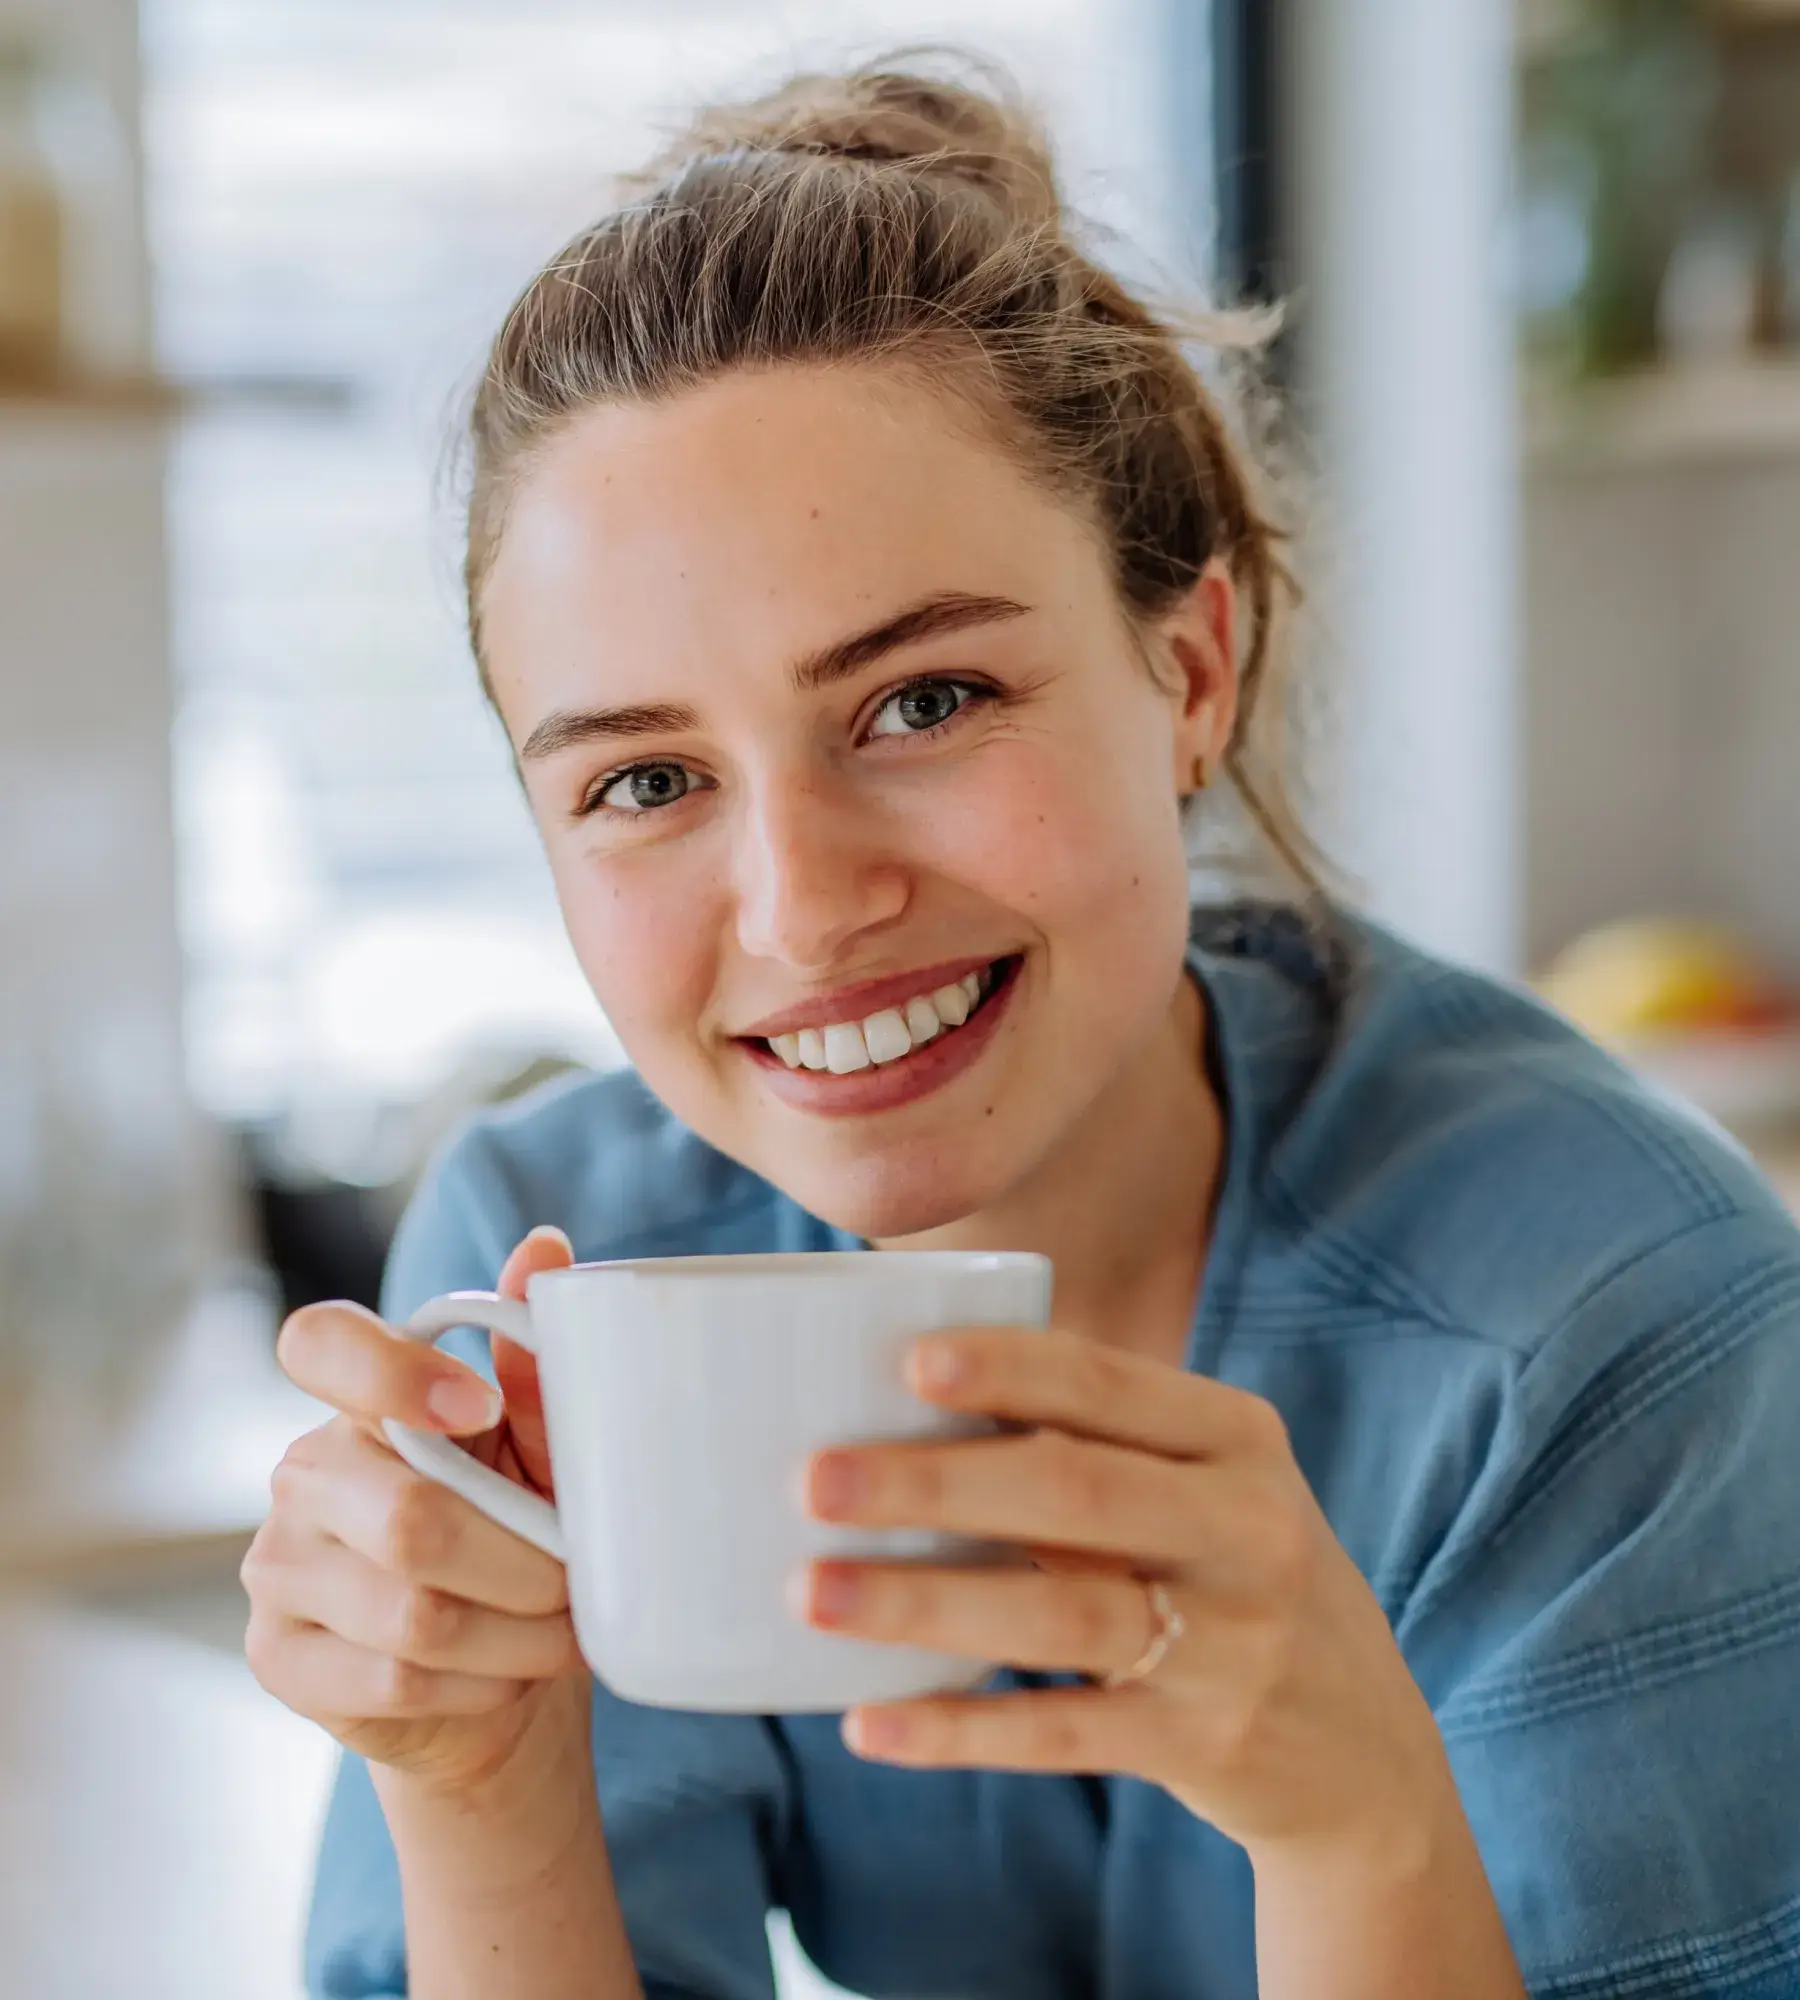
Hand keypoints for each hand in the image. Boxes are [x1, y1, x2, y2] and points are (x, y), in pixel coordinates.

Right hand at [243, 1226, 590, 1801]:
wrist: (491, 1677)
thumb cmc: (515, 1534)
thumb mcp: (537, 1446)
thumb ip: (538, 1359)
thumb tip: (547, 1247)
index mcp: (360, 1400)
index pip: (320, 1342)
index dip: (393, 1370)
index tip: (480, 1406)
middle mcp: (303, 1473)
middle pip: (409, 1519)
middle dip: (524, 1562)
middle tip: (579, 1581)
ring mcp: (277, 1568)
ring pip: (414, 1615)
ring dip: (517, 1634)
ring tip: (564, 1632)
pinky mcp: (280, 1658)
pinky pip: (395, 1679)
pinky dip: (482, 1684)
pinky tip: (509, 1675)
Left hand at [795, 1327, 1453, 1860]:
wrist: (1364, 1748)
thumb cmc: (1230, 1573)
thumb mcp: (1205, 1487)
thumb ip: (1094, 1443)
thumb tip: (895, 1395)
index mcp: (1236, 1437)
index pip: (1110, 1383)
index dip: (1009, 1368)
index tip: (906, 1360)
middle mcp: (1248, 1528)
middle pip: (1074, 1490)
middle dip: (936, 1481)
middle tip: (814, 1479)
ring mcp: (1234, 1642)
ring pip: (1061, 1613)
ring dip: (924, 1604)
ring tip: (811, 1594)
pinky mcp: (1205, 1743)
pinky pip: (1064, 1733)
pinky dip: (961, 1728)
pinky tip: (870, 1722)